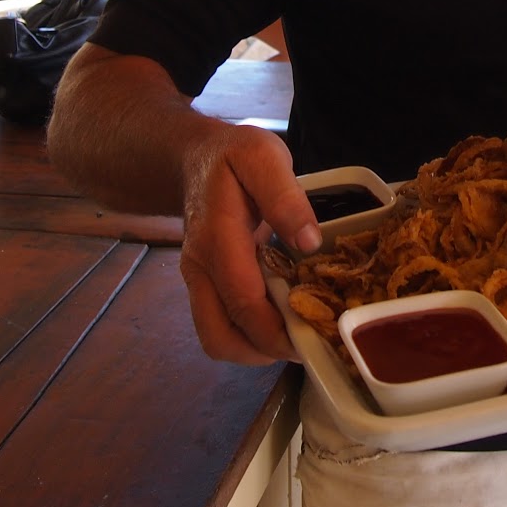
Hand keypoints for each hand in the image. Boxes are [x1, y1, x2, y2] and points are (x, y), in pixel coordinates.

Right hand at [177, 125, 322, 365]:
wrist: (193, 157)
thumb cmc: (232, 156)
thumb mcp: (263, 156)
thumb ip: (285, 196)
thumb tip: (309, 243)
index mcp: (217, 239)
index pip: (243, 301)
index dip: (277, 330)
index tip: (313, 338)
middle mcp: (200, 268)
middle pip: (221, 336)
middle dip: (266, 350)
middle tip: (309, 342)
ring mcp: (198, 280)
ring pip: (217, 338)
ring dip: (256, 348)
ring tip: (298, 335)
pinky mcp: (204, 285)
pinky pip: (221, 324)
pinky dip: (250, 335)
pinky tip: (282, 319)